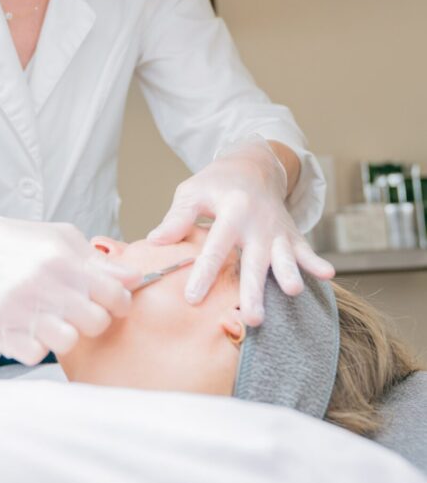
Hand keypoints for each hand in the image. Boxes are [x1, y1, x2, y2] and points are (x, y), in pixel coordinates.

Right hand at [0, 196, 140, 364]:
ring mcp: (17, 309)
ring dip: (65, 334)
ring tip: (55, 321)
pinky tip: (30, 328)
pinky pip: (33, 355)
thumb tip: (135, 279)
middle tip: (80, 310)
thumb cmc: (21, 243)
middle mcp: (41, 284)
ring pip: (67, 342)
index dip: (119, 301)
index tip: (110, 301)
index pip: (114, 294)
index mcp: (61, 259)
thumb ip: (98, 262)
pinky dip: (35, 345)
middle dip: (94, 318)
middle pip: (95, 322)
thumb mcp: (62, 238)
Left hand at [147, 139, 333, 325]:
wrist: (253, 166)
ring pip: (283, 256)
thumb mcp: (192, 192)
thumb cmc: (216, 183)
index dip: (204, 272)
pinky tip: (327, 275)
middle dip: (254, 288)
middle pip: (254, 259)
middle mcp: (257, 221)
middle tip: (252, 317)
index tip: (193, 298)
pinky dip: (316, 262)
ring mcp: (276, 229)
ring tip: (293, 292)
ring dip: (288, 274)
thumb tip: (154, 241)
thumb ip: (177, 218)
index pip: (216, 246)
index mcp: (231, 210)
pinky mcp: (290, 234)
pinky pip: (305, 249)